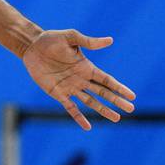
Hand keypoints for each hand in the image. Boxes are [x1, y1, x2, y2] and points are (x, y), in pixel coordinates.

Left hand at [21, 29, 135, 130]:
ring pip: (91, 102)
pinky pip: (71, 108)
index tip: (132, 96)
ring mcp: (70, 88)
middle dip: (116, 101)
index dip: (119, 88)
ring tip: (116, 119)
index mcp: (87, 67)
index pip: (107, 80)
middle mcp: (81, 79)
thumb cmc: (52, 39)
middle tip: (131, 109)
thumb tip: (111, 40)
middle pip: (103, 93)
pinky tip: (88, 127)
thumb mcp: (71, 37)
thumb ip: (89, 42)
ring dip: (103, 110)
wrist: (32, 47)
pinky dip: (79, 117)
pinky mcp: (57, 93)